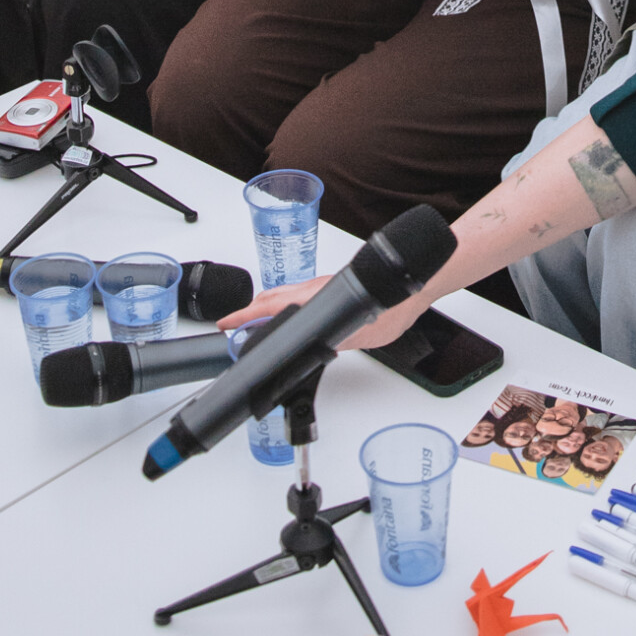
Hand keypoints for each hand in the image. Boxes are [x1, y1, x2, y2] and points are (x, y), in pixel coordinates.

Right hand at [216, 271, 426, 352]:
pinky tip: (289, 316)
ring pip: (284, 292)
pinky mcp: (331, 284)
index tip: (226, 325)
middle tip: (235, 327)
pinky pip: (298, 293)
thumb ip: (331, 343)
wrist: (409, 285)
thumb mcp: (357, 337)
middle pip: (270, 296)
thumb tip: (313, 351)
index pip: (268, 306)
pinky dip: (284, 303)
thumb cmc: (390, 306)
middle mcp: (314, 287)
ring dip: (266, 306)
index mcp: (313, 298)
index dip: (244, 317)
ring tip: (256, 324)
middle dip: (249, 311)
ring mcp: (322, 284)